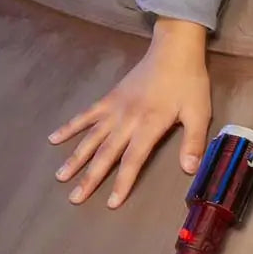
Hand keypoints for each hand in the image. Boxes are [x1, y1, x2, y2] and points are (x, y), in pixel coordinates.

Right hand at [48, 19, 211, 207]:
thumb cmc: (189, 82)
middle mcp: (127, 119)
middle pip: (105, 152)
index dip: (123, 182)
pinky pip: (86, 115)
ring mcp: (115, 108)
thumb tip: (190, 170)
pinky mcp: (109, 98)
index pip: (133, 159)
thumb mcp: (199, 111)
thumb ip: (193, 141)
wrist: (173, 50)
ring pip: (91, 136)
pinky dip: (70, 126)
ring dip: (75, 157)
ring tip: (60, 176)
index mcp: (150, 124)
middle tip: (74, 199)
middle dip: (90, 177)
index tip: (111, 203)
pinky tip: (54, 138)